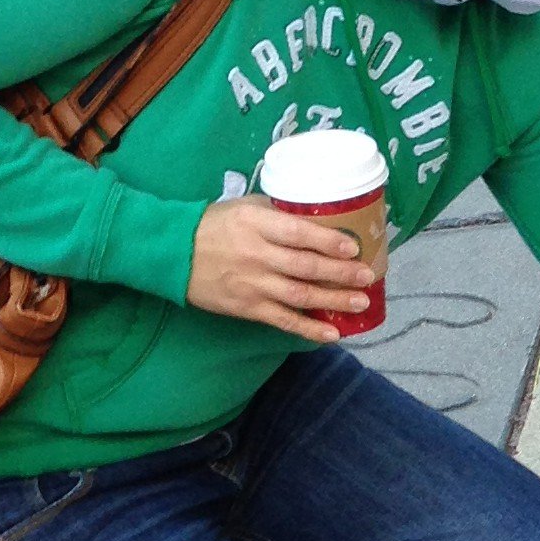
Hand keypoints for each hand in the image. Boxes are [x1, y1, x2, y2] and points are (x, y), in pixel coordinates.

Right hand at [186, 195, 375, 341]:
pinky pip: (282, 321)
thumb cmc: (214, 224)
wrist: (172, 253)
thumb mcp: (246, 207)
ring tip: (360, 303)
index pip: (299, 233)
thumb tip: (319, 218)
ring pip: (299, 296)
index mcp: (256, 225)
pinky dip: (308, 329)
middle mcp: (257, 255)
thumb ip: (279, 213)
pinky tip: (331, 333)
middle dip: (341, 273)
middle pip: (306, 267)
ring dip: (333, 301)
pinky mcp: (247, 308)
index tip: (353, 247)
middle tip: (367, 276)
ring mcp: (252, 284)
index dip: (328, 241)